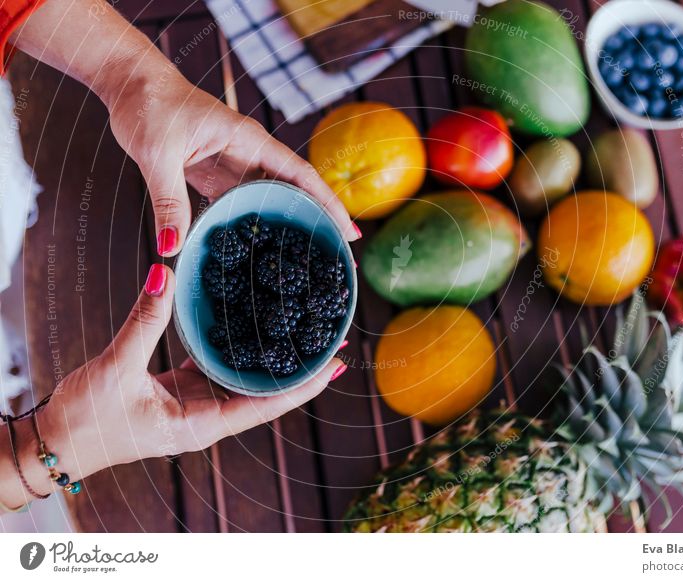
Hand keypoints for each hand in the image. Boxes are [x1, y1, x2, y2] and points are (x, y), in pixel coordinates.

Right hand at [37, 265, 342, 481]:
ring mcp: (195, 405)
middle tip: (333, 340)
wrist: (55, 441)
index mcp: (201, 424)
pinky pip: (219, 368)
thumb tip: (164, 274)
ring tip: (303, 332)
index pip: (266, 405)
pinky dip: (238, 348)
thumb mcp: (116, 368)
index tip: (336, 364)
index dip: (303, 385)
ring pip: (245, 379)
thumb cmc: (85, 419)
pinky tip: (253, 325)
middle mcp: (207, 417)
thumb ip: (144, 321)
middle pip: (265, 393)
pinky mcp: (182, 392)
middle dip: (299, 369)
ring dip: (273, 358)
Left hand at [105, 68, 359, 255]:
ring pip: (271, 201)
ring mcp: (234, 165)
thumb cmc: (149, 106)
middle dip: (317, 221)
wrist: (131, 85)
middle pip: (294, 191)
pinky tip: (260, 250)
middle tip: (336, 258)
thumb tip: (171, 247)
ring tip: (306, 261)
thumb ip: (168, 202)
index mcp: (249, 141)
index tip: (348, 230)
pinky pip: (243, 204)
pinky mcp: (216, 175)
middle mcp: (249, 154)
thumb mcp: (158, 155)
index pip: (300, 175)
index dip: (328, 203)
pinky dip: (254, 226)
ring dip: (288, 226)